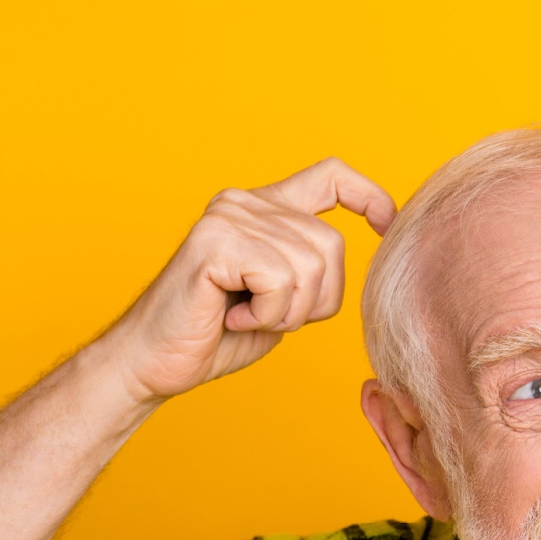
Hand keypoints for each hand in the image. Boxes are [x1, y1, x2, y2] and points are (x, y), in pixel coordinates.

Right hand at [107, 159, 395, 402]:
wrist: (153, 363)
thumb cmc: (217, 336)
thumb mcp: (283, 298)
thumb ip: (313, 269)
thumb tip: (375, 248)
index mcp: (264, 208)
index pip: (331, 176)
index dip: (370, 197)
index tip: (387, 227)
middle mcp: (245, 201)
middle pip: (331, 244)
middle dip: (316, 299)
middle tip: (268, 317)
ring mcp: (228, 215)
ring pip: (310, 266)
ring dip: (288, 312)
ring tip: (246, 316)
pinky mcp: (215, 240)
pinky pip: (280, 280)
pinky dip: (267, 315)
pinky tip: (232, 318)